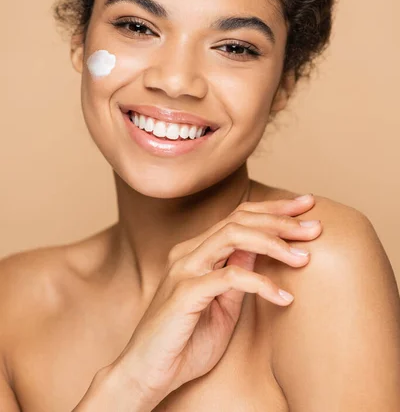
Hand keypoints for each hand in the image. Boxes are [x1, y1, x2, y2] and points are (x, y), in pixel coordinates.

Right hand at [103, 194, 320, 406]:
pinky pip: (230, 277)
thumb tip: (265, 252)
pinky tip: (284, 298)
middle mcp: (189, 252)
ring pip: (233, 236)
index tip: (306, 206)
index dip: (273, 209)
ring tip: (304, 257)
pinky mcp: (185, 292)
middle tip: (315, 225)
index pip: (238, 217)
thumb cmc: (185, 341)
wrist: (147, 373)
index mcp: (197, 251)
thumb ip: (238, 275)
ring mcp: (185, 269)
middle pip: (239, 219)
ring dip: (274, 243)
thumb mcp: (223, 305)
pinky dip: (261, 284)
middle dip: (281, 219)